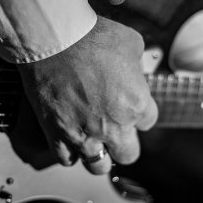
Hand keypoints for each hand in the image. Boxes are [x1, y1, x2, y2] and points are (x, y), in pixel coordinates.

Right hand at [16, 15, 157, 173]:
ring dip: (99, 155)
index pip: (148, 122)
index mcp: (136, 105)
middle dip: (125, 143)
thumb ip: (139, 65)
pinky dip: (70, 152)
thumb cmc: (93, 36)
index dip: (139, 113)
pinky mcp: (57, 135)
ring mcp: (85, 134)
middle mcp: (114, 126)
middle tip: (116, 130)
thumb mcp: (132, 43)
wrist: (54, 38)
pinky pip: (67, 159)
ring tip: (94, 141)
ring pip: (98, 166)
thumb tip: (135, 72)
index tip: (129, 106)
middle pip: (128, 154)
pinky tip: (71, 139)